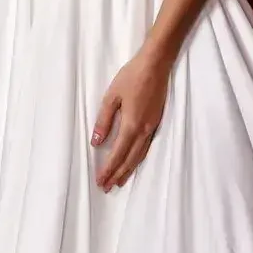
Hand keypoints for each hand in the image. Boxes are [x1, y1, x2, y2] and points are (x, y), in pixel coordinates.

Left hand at [91, 49, 169, 189]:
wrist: (156, 65)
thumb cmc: (131, 77)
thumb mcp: (112, 96)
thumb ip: (104, 120)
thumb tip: (97, 142)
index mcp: (131, 125)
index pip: (118, 153)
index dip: (108, 169)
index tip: (100, 181)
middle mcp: (143, 130)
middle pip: (130, 159)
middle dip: (117, 174)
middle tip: (107, 187)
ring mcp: (152, 127)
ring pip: (139, 156)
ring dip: (128, 170)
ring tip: (119, 181)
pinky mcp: (156, 123)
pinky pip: (146, 148)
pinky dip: (138, 159)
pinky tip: (133, 163)